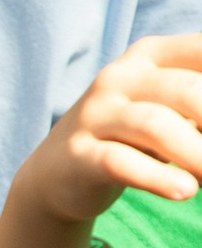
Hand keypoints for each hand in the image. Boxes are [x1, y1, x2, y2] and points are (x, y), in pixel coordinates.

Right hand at [15, 41, 201, 226]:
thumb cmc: (133, 136)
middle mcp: (121, 77)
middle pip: (186, 91)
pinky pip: (120, 163)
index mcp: (152, 55)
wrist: (58, 173)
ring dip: (197, 155)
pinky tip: (185, 192)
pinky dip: (158, 178)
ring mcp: (96, 115)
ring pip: (155, 125)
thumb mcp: (172, 108)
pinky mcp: (79, 155)